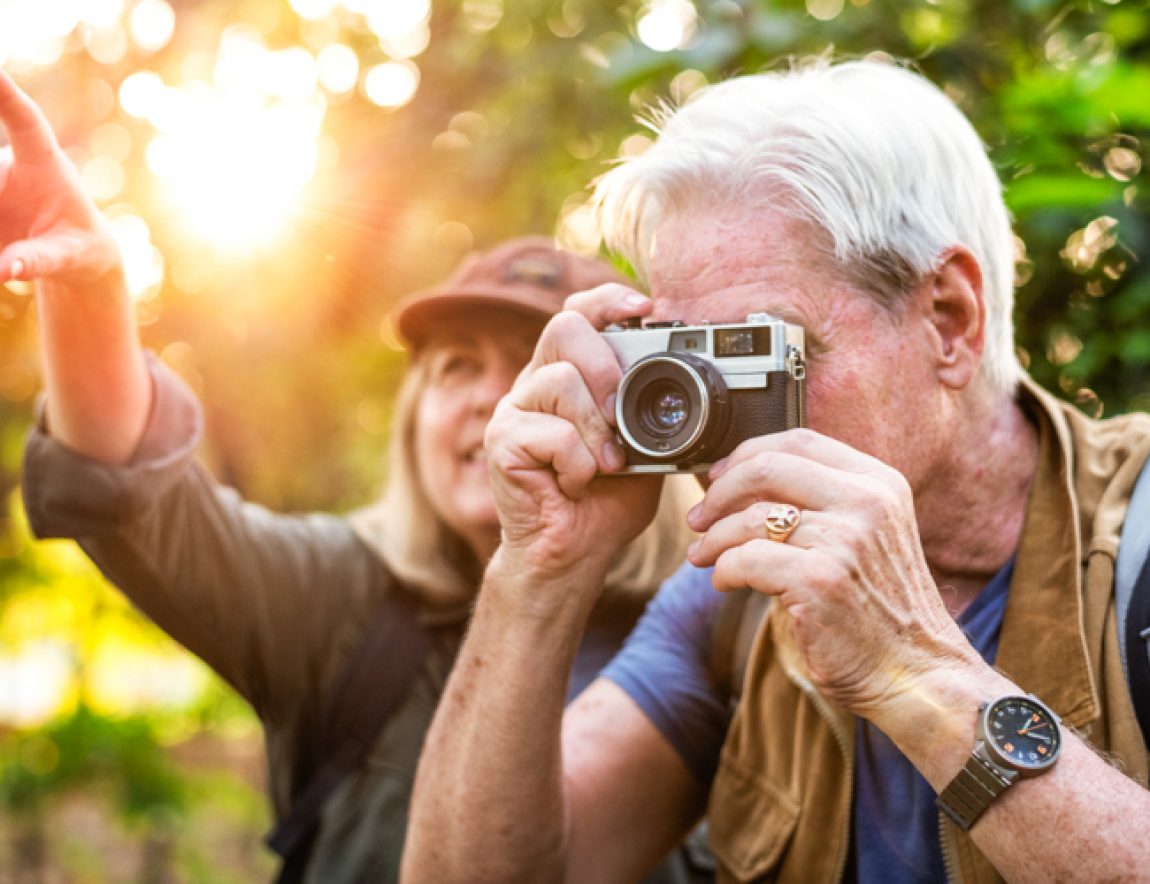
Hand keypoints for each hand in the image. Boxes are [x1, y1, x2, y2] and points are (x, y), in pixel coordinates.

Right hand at [0, 68, 120, 284]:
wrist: (73, 256)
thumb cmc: (80, 248)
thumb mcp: (68, 258)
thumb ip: (39, 261)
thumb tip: (6, 271)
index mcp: (43, 164)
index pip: (24, 119)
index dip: (6, 91)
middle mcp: (10, 163)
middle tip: (5, 202)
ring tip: (13, 238)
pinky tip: (3, 254)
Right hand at [484, 283, 662, 586]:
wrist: (573, 554)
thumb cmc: (605, 503)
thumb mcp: (646, 448)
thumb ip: (652, 412)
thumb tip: (689, 379)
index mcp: (570, 376)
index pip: (579, 313)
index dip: (608, 300)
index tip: (644, 308)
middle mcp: (536, 383)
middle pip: (564, 326)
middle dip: (606, 365)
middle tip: (621, 414)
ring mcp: (514, 410)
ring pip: (560, 379)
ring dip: (596, 428)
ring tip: (606, 465)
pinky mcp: (502, 441)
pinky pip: (552, 433)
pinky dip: (578, 463)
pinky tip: (575, 485)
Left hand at [686, 428, 976, 716]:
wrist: (916, 673)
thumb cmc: (880, 609)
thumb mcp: (868, 535)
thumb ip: (823, 502)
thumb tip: (740, 480)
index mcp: (879, 483)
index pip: (798, 440)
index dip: (746, 454)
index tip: (718, 478)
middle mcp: (867, 503)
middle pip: (766, 468)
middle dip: (719, 492)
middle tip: (698, 518)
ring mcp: (846, 540)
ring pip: (750, 519)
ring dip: (713, 539)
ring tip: (701, 556)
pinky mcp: (821, 581)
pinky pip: (747, 560)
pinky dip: (724, 570)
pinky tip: (724, 582)